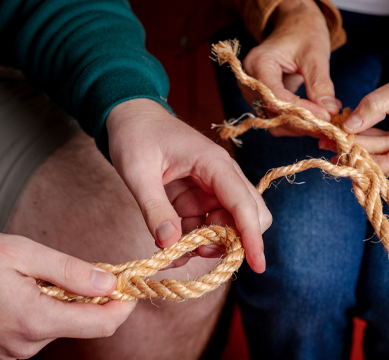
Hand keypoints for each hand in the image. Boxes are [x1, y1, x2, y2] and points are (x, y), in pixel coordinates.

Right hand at [0, 232, 133, 358]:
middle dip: (95, 299)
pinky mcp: (5, 351)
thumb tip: (110, 283)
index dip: (123, 305)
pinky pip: (41, 331)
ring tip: (43, 276)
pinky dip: (48, 311)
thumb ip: (71, 271)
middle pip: (83, 325)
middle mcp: (27, 345)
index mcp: (35, 320)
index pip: (101, 325)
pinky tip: (30, 290)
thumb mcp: (23, 253)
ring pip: (62, 327)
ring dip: (67, 303)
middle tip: (93, 269)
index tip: (130, 283)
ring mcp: (14, 353)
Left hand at [106, 99, 270, 272]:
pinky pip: (206, 227)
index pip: (244, 203)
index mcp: (214, 164)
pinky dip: (193, 242)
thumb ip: (154, 208)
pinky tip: (169, 245)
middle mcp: (221, 177)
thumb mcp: (138, 172)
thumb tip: (169, 244)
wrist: (130, 118)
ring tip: (174, 251)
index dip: (252, 235)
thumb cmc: (135, 135)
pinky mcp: (199, 198)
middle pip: (250, 215)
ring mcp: (211, 189)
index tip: (258, 264)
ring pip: (229, 225)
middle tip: (198, 252)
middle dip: (232, 241)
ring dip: (209, 244)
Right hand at [241, 0, 339, 136]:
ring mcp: (253, 93)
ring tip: (327, 122)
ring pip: (275, 121)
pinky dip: (299, 123)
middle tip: (330, 126)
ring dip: (301, 127)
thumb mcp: (315, 55)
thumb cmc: (303, 33)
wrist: (294, 26)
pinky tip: (319, 117)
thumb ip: (321, 84)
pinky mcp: (263, 100)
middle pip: (272, 113)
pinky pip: (278, 119)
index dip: (300, 111)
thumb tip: (330, 112)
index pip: (275, 96)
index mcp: (258, 63)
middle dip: (302, 123)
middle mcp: (249, 81)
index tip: (326, 117)